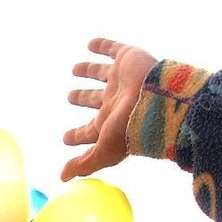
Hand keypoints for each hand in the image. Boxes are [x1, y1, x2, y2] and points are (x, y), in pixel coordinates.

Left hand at [62, 38, 158, 180]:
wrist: (160, 99)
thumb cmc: (132, 130)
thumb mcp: (104, 151)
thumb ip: (84, 164)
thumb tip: (61, 179)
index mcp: (108, 123)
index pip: (88, 131)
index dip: (76, 135)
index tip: (66, 138)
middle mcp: (115, 101)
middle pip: (94, 100)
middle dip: (82, 98)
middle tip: (70, 97)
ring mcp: (121, 80)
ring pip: (100, 74)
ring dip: (88, 70)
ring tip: (75, 68)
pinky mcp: (128, 59)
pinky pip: (113, 49)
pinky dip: (103, 45)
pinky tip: (91, 43)